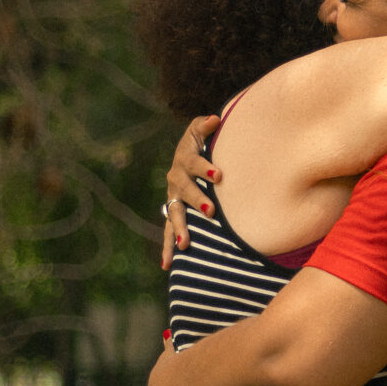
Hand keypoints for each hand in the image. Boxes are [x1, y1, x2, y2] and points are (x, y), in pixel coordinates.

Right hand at [161, 114, 221, 268]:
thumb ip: (206, 126)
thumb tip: (216, 119)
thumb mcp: (200, 130)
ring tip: (185, 244)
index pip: (193, 163)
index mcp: (184, 159)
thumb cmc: (199, 141)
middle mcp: (175, 179)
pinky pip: (168, 231)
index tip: (219, 175)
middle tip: (211, 211)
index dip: (205, 168)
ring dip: (179, 228)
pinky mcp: (173, 212)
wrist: (188, 153)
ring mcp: (173, 197)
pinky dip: (167, 247)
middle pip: (184, 191)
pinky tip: (167, 265)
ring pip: (174, 214)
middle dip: (196, 201)